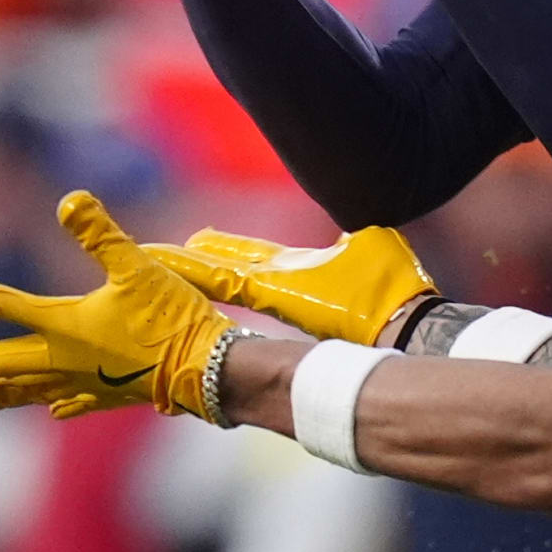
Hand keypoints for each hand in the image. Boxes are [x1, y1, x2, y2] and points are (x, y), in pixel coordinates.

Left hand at [0, 190, 237, 419]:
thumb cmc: (175, 317)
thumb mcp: (140, 267)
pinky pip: (77, 401)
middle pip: (7, 358)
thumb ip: (102, 235)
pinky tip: (53, 410)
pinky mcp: (114, 395)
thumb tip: (69, 200)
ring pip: (34, 387)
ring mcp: (90, 381)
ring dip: (3, 392)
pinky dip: (58, 403)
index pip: (3, 305)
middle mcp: (68, 358)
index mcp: (67, 325)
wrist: (211, 372)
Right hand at [143, 224, 433, 346]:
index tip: (200, 240)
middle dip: (195, 259)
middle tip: (160, 254)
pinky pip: (225, 279)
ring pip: (219, 273)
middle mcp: (280, 278)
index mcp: (300, 267)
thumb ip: (349, 238)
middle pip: (227, 265)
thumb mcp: (369, 245)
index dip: (225, 249)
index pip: (251, 257)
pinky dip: (195, 270)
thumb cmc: (391, 287)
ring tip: (152, 258)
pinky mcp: (273, 291)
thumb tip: (349, 233)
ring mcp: (274, 287)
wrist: (400, 319)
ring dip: (185, 265)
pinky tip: (170, 264)